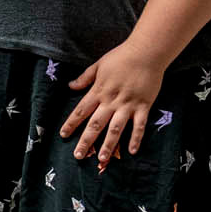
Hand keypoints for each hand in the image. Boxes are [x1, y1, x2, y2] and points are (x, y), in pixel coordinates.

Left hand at [60, 41, 166, 168]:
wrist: (147, 52)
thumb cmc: (122, 57)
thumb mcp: (99, 65)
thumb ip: (85, 78)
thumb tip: (70, 86)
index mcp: (99, 91)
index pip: (81, 110)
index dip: (71, 123)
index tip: (63, 134)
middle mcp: (111, 101)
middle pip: (95, 124)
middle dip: (86, 141)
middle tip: (78, 155)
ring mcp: (128, 105)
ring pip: (116, 129)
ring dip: (108, 145)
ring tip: (102, 159)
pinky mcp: (143, 106)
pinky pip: (139, 126)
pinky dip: (136, 138)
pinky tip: (132, 151)